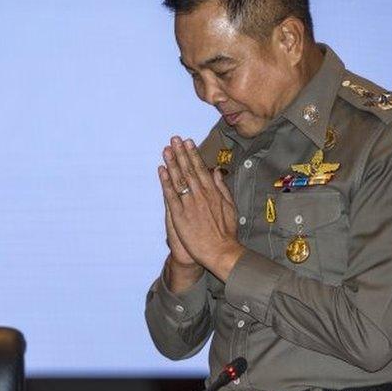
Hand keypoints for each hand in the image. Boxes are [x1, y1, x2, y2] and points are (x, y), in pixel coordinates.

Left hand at [158, 136, 244, 279]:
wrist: (221, 251)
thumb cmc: (226, 232)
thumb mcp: (230, 206)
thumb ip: (222, 188)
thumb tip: (217, 172)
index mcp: (213, 192)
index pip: (201, 169)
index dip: (193, 154)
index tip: (187, 142)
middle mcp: (201, 195)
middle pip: (188, 170)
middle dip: (181, 153)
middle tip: (174, 139)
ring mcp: (189, 204)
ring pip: (179, 179)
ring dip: (172, 163)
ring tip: (166, 150)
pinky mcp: (180, 215)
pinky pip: (171, 195)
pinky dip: (165, 182)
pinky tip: (161, 170)